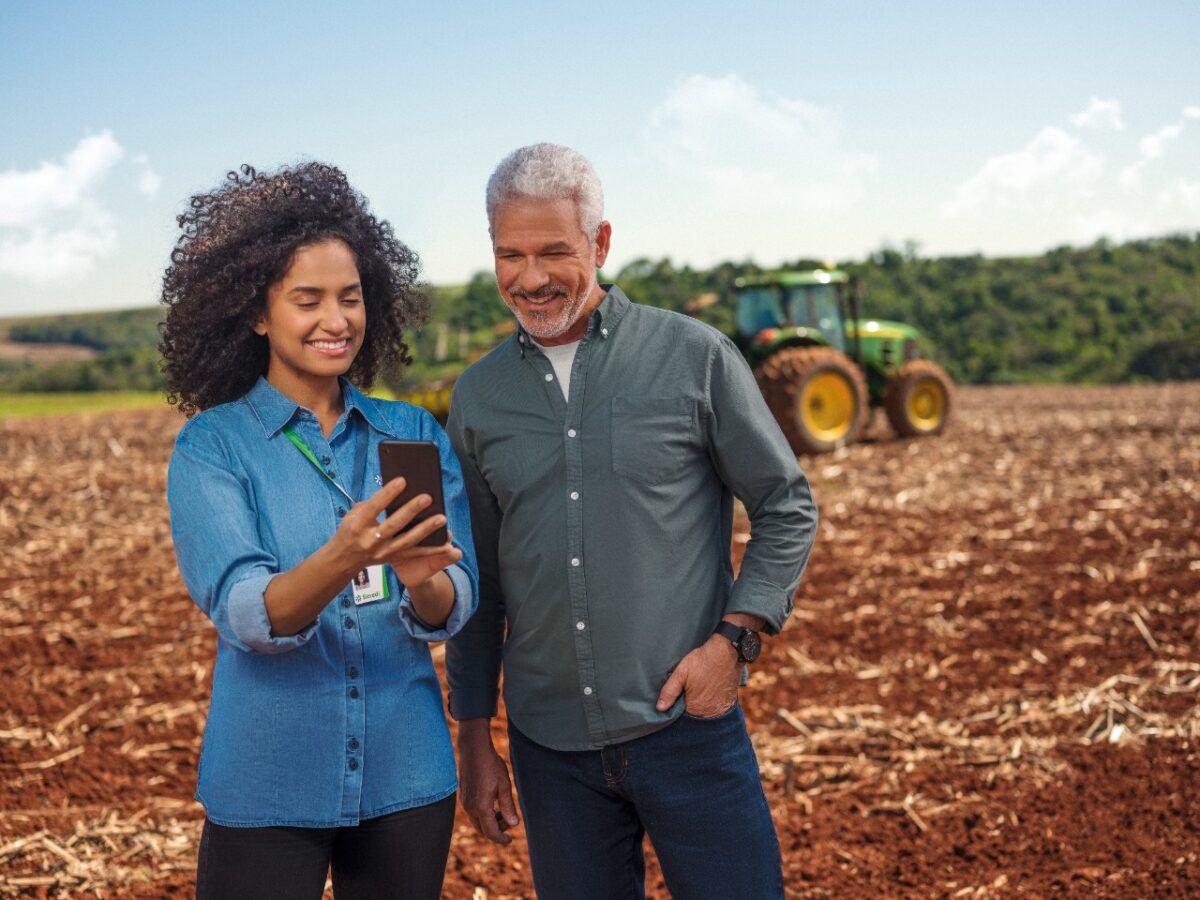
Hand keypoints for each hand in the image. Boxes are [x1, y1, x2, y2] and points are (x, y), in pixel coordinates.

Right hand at [329, 478, 455, 587]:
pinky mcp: (393, 558)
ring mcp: (384, 552)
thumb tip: (395, 490)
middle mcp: (370, 540)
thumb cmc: (351, 530)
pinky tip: (446, 545)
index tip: (402, 480)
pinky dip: (432, 550)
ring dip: (426, 529)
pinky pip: (415, 554)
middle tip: (427, 498)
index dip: (388, 494)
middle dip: (411, 510)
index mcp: (358, 525)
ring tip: (442, 518)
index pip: (374, 507)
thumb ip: (372, 503)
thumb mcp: (353, 514)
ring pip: (408, 541)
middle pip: (393, 524)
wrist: (344, 559)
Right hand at [458, 719, 519, 844]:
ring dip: (490, 822)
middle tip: (509, 821)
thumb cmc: (491, 765)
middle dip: (497, 830)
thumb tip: (514, 825)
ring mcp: (465, 803)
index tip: (510, 840)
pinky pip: (473, 813)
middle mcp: (470, 808)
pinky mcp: (463, 797)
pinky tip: (493, 803)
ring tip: (503, 811)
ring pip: (478, 822)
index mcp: (481, 807)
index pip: (491, 833)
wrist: (473, 750)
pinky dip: (484, 815)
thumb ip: (508, 807)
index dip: (502, 839)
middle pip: (483, 830)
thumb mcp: (504, 785)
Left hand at [655, 634, 738, 717]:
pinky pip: (716, 706)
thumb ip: (669, 691)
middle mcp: (708, 712)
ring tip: (699, 686)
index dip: (677, 705)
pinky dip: (711, 700)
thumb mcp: (681, 673)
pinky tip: (708, 688)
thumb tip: (660, 708)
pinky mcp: (729, 702)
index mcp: (694, 708)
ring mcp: (720, 708)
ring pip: (704, 710)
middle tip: (690, 687)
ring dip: (700, 702)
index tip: (678, 694)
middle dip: (688, 704)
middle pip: (693, 714)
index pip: (680, 715)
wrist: (728, 651)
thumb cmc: (703, 661)